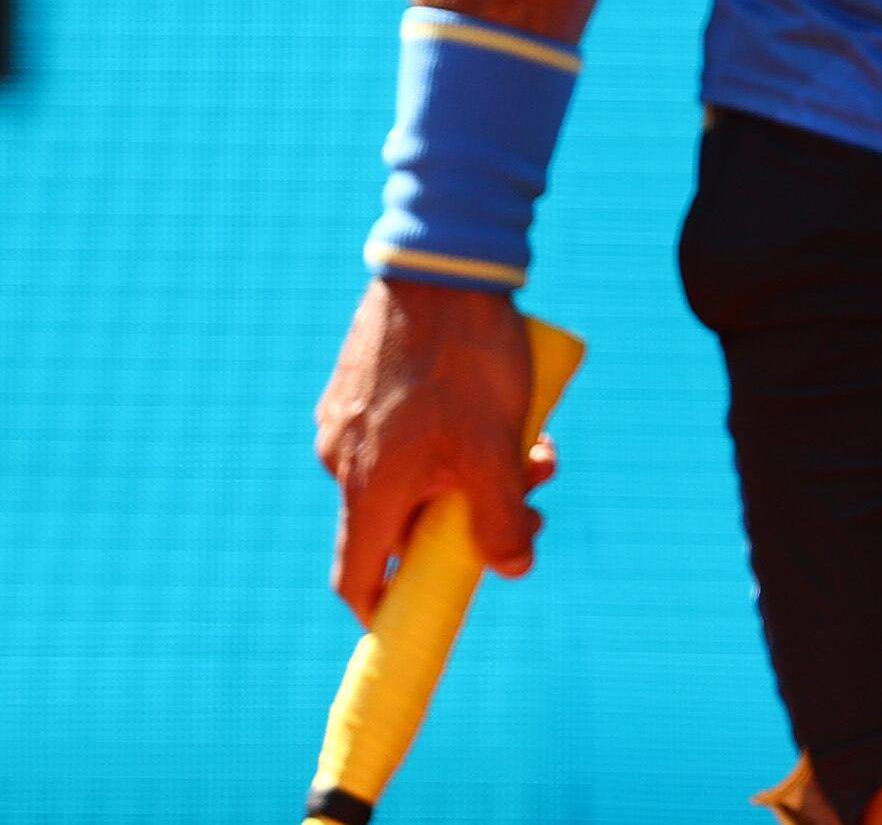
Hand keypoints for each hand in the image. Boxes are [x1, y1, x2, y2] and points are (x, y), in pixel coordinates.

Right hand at [315, 277, 552, 620]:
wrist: (444, 266)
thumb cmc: (467, 361)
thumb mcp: (494, 449)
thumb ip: (498, 519)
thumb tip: (512, 569)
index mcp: (367, 488)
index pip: (358, 578)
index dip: (387, 609)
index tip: (424, 615)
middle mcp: (343, 460)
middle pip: (404, 522)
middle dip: (470, 520)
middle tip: (532, 495)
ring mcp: (349, 419)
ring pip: (416, 472)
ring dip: (474, 471)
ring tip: (538, 443)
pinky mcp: (362, 384)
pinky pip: (407, 433)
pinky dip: (452, 436)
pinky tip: (506, 407)